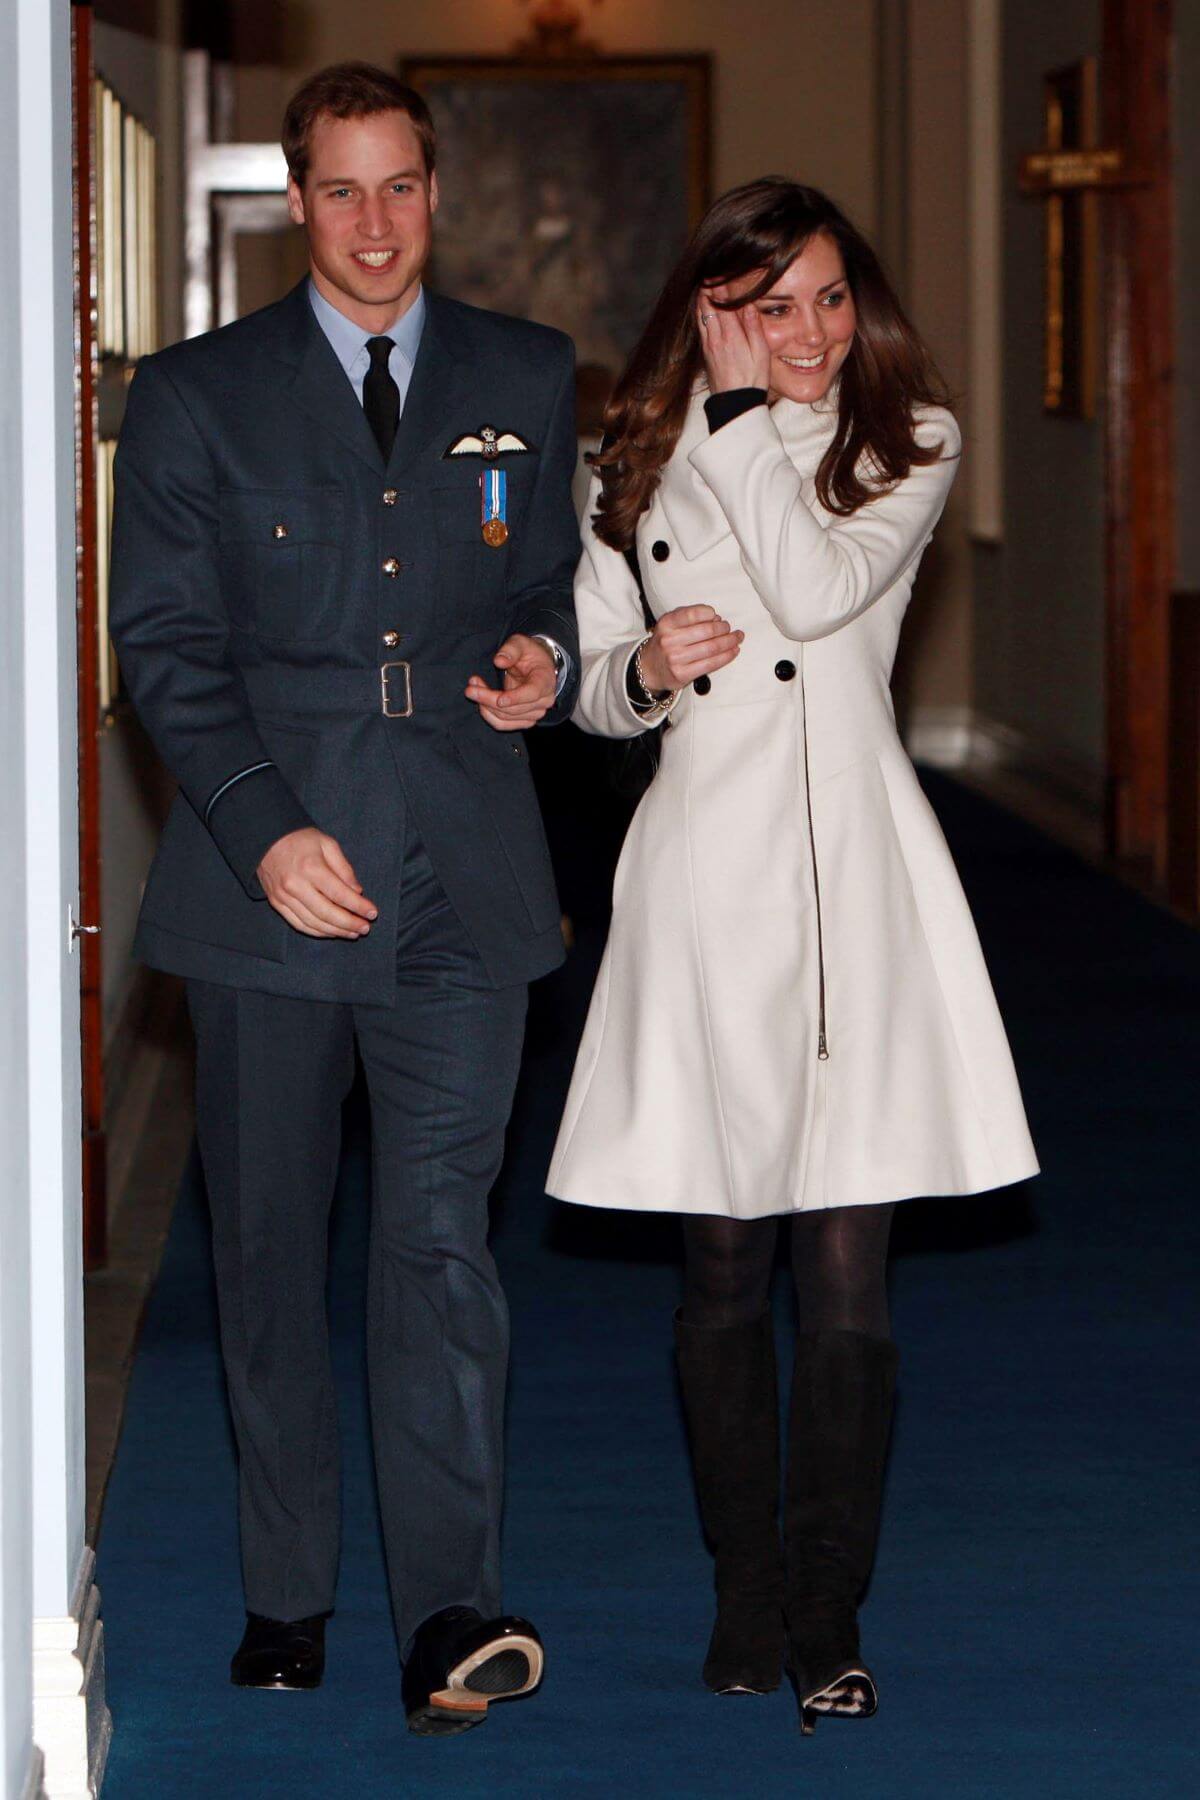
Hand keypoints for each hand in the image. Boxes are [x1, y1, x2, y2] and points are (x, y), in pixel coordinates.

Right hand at [257, 828, 377, 938]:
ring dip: (335, 931)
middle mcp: (296, 886)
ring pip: (313, 923)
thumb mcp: (328, 844)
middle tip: (365, 928)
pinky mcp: (277, 903)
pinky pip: (299, 924)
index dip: (358, 907)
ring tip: (352, 933)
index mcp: (311, 868)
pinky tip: (331, 932)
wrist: (265, 838)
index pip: (340, 894)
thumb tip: (357, 891)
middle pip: (327, 913)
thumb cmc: (300, 839)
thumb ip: (344, 868)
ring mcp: (284, 897)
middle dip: (349, 924)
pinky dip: (317, 932)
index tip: (373, 913)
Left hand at [465, 633, 557, 731]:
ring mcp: (535, 713)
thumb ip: (511, 650)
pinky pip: (503, 724)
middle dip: (488, 699)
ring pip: (506, 718)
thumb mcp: (521, 643)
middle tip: (470, 687)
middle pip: (514, 708)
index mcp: (545, 681)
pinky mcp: (524, 720)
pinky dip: (488, 715)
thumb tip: (499, 661)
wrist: (536, 667)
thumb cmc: (529, 654)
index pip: (532, 693)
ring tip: (473, 688)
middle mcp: (544, 701)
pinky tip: (480, 702)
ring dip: (485, 705)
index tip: (499, 699)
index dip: (515, 698)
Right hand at [638, 605, 743, 692]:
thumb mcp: (670, 624)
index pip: (692, 614)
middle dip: (724, 629)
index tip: (717, 616)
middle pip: (706, 632)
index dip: (709, 614)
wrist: (648, 669)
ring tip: (737, 638)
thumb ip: (689, 617)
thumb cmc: (665, 643)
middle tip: (730, 629)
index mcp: (666, 624)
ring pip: (711, 648)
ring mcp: (676, 659)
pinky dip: (726, 656)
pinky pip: (711, 664)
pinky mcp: (683, 674)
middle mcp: (669, 641)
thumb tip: (717, 619)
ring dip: (730, 642)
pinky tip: (734, 651)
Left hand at [696, 283, 770, 392]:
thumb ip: (753, 326)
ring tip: (705, 284)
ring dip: (702, 299)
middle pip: (706, 306)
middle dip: (708, 288)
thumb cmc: (752, 379)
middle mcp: (715, 338)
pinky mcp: (706, 353)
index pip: (721, 303)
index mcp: (730, 336)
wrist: (735, 404)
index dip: (719, 285)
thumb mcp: (760, 353)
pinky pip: (701, 327)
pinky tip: (703, 307)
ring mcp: (708, 346)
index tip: (720, 272)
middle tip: (710, 273)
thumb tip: (747, 304)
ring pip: (700, 315)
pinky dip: (701, 313)